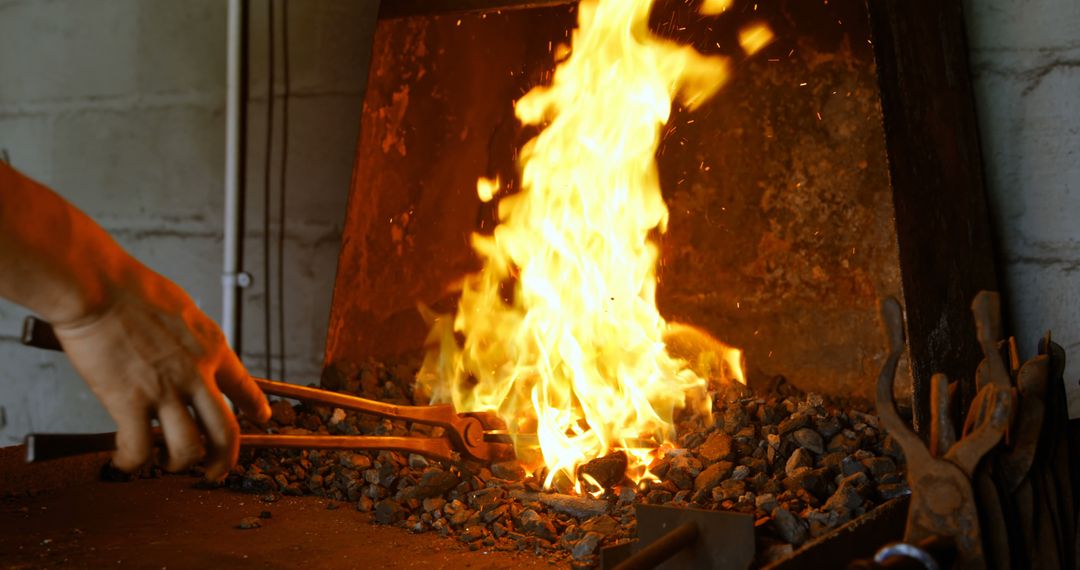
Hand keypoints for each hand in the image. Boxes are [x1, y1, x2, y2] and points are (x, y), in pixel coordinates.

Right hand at [51, 264, 269, 480]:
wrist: (99, 287)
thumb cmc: (131, 290)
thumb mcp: (183, 311)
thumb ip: (190, 339)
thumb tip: (186, 351)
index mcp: (212, 348)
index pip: (245, 386)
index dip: (256, 407)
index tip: (262, 419)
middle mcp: (197, 374)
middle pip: (226, 432)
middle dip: (224, 460)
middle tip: (215, 472)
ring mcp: (165, 391)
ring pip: (188, 449)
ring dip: (178, 464)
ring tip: (166, 464)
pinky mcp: (129, 402)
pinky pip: (139, 449)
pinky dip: (132, 463)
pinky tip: (124, 462)